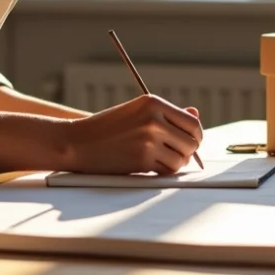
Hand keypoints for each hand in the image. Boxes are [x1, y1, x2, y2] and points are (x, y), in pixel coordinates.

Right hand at [65, 95, 202, 173]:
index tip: (190, 142)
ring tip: (161, 159)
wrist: (79, 141)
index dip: (196, 136)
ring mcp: (148, 140)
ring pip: (182, 159)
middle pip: (192, 142)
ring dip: (176, 163)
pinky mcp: (142, 159)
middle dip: (188, 152)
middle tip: (177, 154)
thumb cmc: (110, 127)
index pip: (192, 123)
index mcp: (153, 102)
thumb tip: (196, 114)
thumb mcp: (138, 112)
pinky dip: (164, 171)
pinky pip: (168, 170)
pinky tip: (152, 165)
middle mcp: (154, 119)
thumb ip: (168, 114)